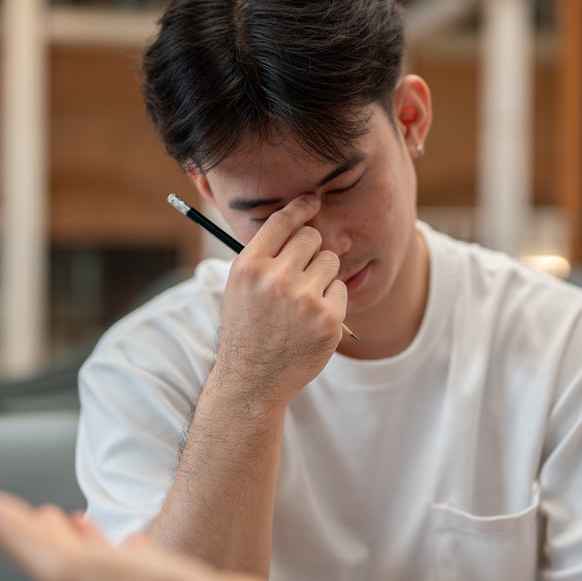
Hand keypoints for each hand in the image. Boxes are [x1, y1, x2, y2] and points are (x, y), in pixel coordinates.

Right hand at [216, 195, 346, 405]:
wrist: (253, 379)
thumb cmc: (248, 327)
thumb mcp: (240, 286)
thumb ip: (266, 254)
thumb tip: (304, 220)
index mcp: (249, 267)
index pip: (282, 221)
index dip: (300, 207)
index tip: (311, 201)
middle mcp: (274, 279)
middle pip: (311, 237)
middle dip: (311, 249)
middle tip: (301, 272)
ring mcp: (303, 300)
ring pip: (330, 260)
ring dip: (322, 275)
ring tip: (303, 299)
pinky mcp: (328, 319)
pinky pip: (341, 289)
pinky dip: (331, 301)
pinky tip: (312, 319)